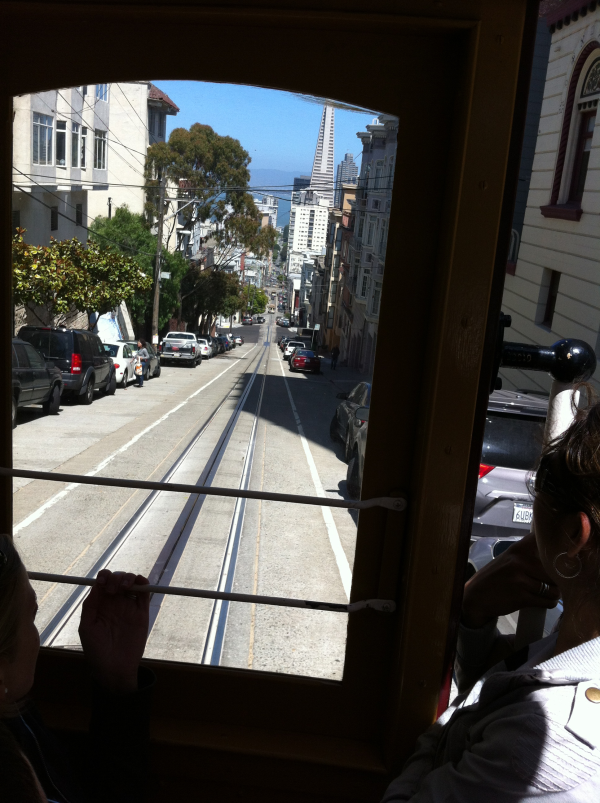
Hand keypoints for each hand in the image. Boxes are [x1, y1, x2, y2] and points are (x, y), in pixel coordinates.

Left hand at [79, 570, 148, 693]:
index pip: (103, 582)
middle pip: (118, 579)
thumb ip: (90, 606)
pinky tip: (139, 583)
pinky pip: (145, 593)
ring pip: (132, 582)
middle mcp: (115, 602)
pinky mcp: (142, 612)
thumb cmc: (96, 650)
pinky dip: (143, 583)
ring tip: (124, 588)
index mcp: (101, 604)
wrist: (114, 668)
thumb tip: (95, 586)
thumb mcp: (87, 627)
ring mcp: (129, 606)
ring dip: (128, 578)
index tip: (102, 582)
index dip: (103, 577)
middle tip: (112, 590)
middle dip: (115, 578)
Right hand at [462, 532, 559, 628]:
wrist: (476, 597)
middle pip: (554, 570)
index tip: (560, 553)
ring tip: (549, 594)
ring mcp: (520, 580)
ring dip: (554, 594)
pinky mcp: (521, 598)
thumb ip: (526, 554)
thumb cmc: (495, 577)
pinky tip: (544, 601)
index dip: (555, 546)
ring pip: (553, 588)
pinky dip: (549, 603)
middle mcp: (519, 562)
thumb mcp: (507, 559)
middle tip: (554, 583)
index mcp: (517, 550)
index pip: (541, 540)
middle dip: (557, 579)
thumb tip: (554, 556)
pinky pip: (547, 601)